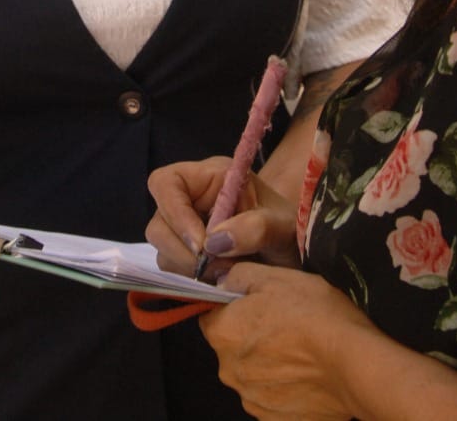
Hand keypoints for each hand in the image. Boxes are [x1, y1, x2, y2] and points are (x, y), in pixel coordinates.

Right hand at [146, 158, 298, 279]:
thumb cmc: (292, 231)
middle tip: (217, 268)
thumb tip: (215, 241)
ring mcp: (187, 228)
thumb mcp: (283, 227)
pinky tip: (219, 278)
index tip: (201, 244)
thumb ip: (256, 228)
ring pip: (163, 249)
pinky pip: (173, 268)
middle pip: (159, 222)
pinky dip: (192, 278)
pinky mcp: (188, 254)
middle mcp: (193, 199)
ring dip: (189, 267)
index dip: (175, 213)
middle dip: (183, 250)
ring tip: (226, 273)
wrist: (296, 257)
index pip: (167, 183)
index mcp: (212, 177)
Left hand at [200, 263, 368, 420]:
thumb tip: (223, 281)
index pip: (212, 316)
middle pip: (232, 348)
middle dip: (251, 338)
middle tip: (286, 327)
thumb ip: (239, 276)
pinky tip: (308, 377)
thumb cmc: (317, 316)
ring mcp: (252, 400)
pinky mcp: (275, 419)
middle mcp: (229, 371)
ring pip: (252, 375)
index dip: (234, 308)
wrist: (356, 365)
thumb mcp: (276, 277)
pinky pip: (273, 400)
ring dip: (269, 366)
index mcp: (222, 333)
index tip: (257, 306)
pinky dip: (286, 390)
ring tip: (302, 353)